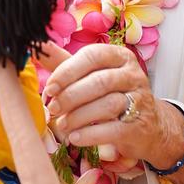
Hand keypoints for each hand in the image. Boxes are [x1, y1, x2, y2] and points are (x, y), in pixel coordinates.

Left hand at [43, 44, 183, 170]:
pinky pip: (113, 129)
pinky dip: (90, 134)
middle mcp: (133, 74)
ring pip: (107, 105)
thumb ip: (63, 62)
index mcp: (119, 56)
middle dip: (70, 97)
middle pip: (99, 81)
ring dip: (78, 116)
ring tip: (62, 125)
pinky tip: (75, 138)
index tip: (49, 88)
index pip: (91, 56)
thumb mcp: (89, 75)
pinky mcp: (140, 125)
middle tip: (52, 109)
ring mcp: (140, 99)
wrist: (146, 125)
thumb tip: (36, 45)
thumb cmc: (110, 94)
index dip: (67, 72)